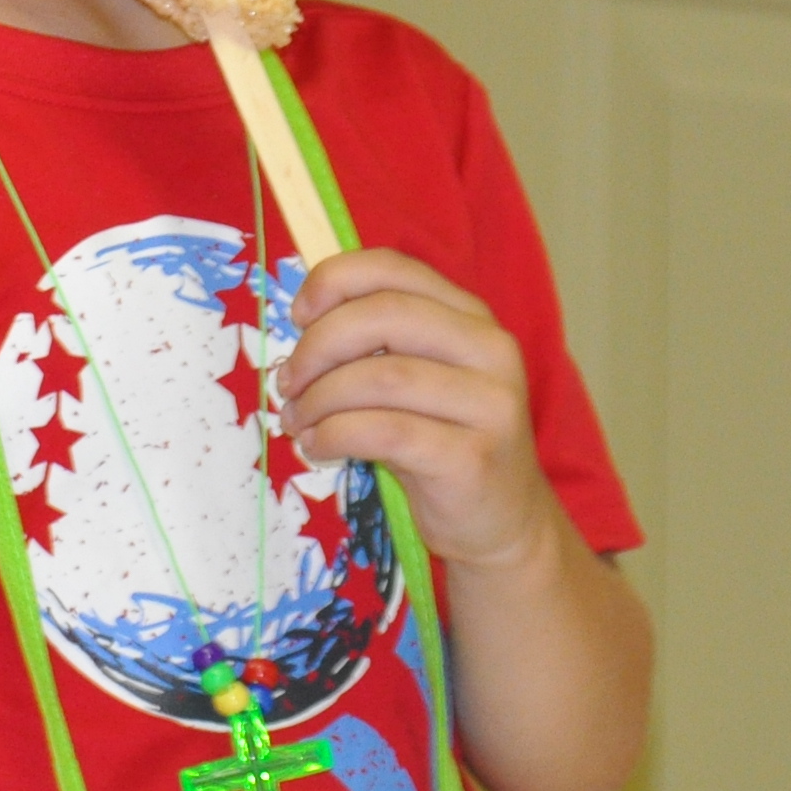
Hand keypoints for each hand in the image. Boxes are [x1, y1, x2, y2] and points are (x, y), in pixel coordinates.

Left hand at [277, 247, 566, 570]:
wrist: (502, 521)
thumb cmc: (444, 443)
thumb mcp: (415, 381)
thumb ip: (376, 344)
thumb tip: (302, 322)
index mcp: (471, 317)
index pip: (395, 268)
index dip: (334, 281)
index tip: (297, 316)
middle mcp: (489, 349)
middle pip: (383, 315)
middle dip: (317, 346)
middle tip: (289, 382)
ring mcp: (488, 404)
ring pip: (379, 377)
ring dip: (319, 398)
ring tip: (297, 421)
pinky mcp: (472, 458)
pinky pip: (383, 432)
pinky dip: (335, 435)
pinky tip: (319, 448)